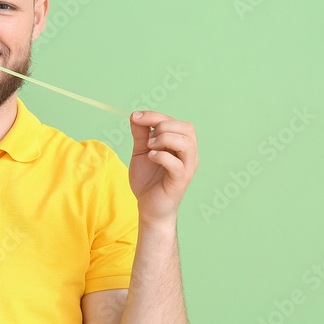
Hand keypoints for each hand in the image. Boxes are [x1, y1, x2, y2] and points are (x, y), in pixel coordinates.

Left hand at [128, 110, 197, 224]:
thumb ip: (140, 135)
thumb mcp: (141, 152)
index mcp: (180, 145)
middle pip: (186, 128)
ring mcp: (186, 168)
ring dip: (165, 139)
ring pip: (186, 143)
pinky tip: (151, 157)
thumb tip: (135, 115)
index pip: (174, 121)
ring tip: (150, 147)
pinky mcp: (180, 181)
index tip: (135, 117)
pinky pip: (177, 165)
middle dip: (163, 126)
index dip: (155, 116)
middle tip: (147, 139)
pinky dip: (162, 156)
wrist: (148, 208)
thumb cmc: (147, 180)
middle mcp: (188, 155)